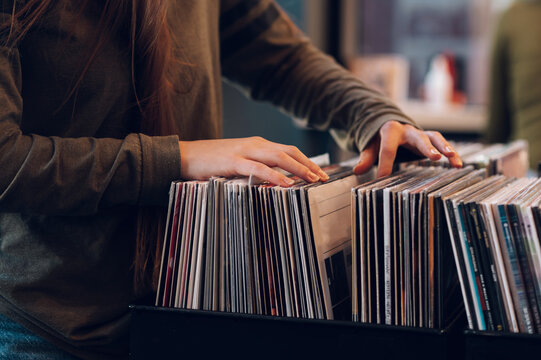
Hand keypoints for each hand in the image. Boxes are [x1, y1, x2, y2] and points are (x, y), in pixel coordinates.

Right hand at [179, 137, 328, 185]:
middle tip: (324, 178)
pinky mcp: (233, 161)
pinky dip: (275, 175)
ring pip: (279, 157)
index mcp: (258, 144)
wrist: (184, 156)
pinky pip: (258, 168)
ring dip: (298, 168)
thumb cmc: (211, 161)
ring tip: (313, 180)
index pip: (289, 150)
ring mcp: (244, 151)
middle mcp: (255, 144)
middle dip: (309, 165)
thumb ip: (256, 167)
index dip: (307, 161)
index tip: (320, 174)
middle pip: (289, 151)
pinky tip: (286, 183)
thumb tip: (276, 181)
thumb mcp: (238, 162)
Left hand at [353, 121, 462, 177]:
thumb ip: (366, 158)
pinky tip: (459, 164)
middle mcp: (408, 130)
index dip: (385, 164)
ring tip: (452, 157)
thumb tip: (357, 170)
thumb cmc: (380, 139)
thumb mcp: (370, 146)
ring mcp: (421, 134)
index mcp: (390, 131)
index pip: (388, 149)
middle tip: (434, 157)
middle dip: (426, 147)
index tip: (382, 178)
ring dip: (444, 147)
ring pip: (435, 138)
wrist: (390, 126)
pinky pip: (442, 144)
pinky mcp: (430, 139)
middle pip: (418, 138)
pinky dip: (451, 153)